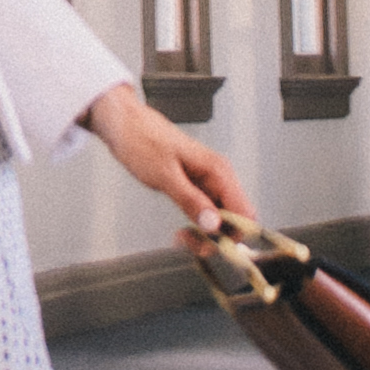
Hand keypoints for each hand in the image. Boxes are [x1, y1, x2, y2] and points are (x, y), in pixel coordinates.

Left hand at [82, 83, 247, 232]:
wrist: (124, 125)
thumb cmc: (142, 141)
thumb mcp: (164, 175)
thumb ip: (190, 200)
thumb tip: (214, 225)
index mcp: (218, 170)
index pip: (245, 212)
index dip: (233, 235)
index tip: (210, 244)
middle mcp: (219, 177)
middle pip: (235, 221)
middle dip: (216, 238)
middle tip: (188, 242)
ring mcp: (208, 184)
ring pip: (220, 221)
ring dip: (204, 235)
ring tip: (180, 237)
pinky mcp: (196, 188)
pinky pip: (206, 215)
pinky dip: (196, 227)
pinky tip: (180, 232)